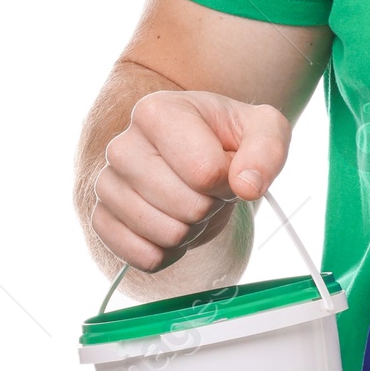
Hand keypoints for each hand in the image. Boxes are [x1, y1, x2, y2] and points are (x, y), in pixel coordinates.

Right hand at [90, 90, 289, 272]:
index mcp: (156, 112)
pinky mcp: (102, 220)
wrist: (200, 156)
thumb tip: (247, 186)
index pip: (205, 171)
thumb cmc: (230, 139)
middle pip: (188, 207)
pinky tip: (172, 223)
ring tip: (191, 201)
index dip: (229, 179)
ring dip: (193, 228)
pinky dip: (170, 252)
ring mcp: (107, 185)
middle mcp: (122, 147)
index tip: (227, 165)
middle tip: (208, 187)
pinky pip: (145, 257)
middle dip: (212, 204)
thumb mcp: (265, 130)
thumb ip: (267, 151)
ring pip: (168, 235)